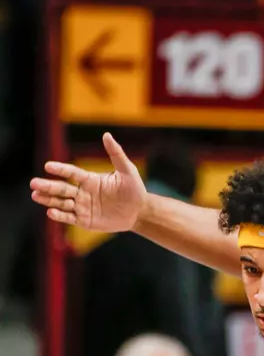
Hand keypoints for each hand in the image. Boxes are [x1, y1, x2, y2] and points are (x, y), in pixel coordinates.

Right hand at [30, 132, 145, 229]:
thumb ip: (116, 154)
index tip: (48, 166)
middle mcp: (83, 192)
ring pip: (62, 202)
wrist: (139, 211)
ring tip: (35, 196)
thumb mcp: (127, 170)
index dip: (60, 170)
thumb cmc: (133, 189)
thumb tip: (106, 135)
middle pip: (62, 188)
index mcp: (89, 179)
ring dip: (48, 200)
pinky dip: (60, 216)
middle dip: (47, 186)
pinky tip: (50, 212)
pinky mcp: (85, 220)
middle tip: (33, 184)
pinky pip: (70, 218)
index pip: (71, 173)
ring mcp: (83, 206)